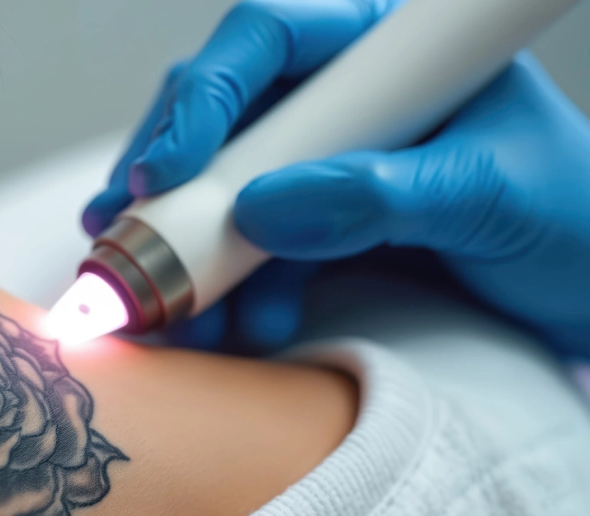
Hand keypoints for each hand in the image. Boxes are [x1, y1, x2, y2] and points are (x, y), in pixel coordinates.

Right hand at [85, 0, 589, 355]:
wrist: (588, 295)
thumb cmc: (572, 219)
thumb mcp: (491, 195)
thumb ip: (382, 195)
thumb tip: (261, 208)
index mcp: (383, 50)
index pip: (270, 39)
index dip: (205, 94)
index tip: (167, 168)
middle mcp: (338, 97)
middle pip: (219, 113)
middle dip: (165, 181)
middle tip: (123, 239)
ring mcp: (318, 163)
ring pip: (216, 188)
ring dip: (183, 253)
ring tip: (174, 315)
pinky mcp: (312, 227)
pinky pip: (242, 250)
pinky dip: (219, 290)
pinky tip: (216, 325)